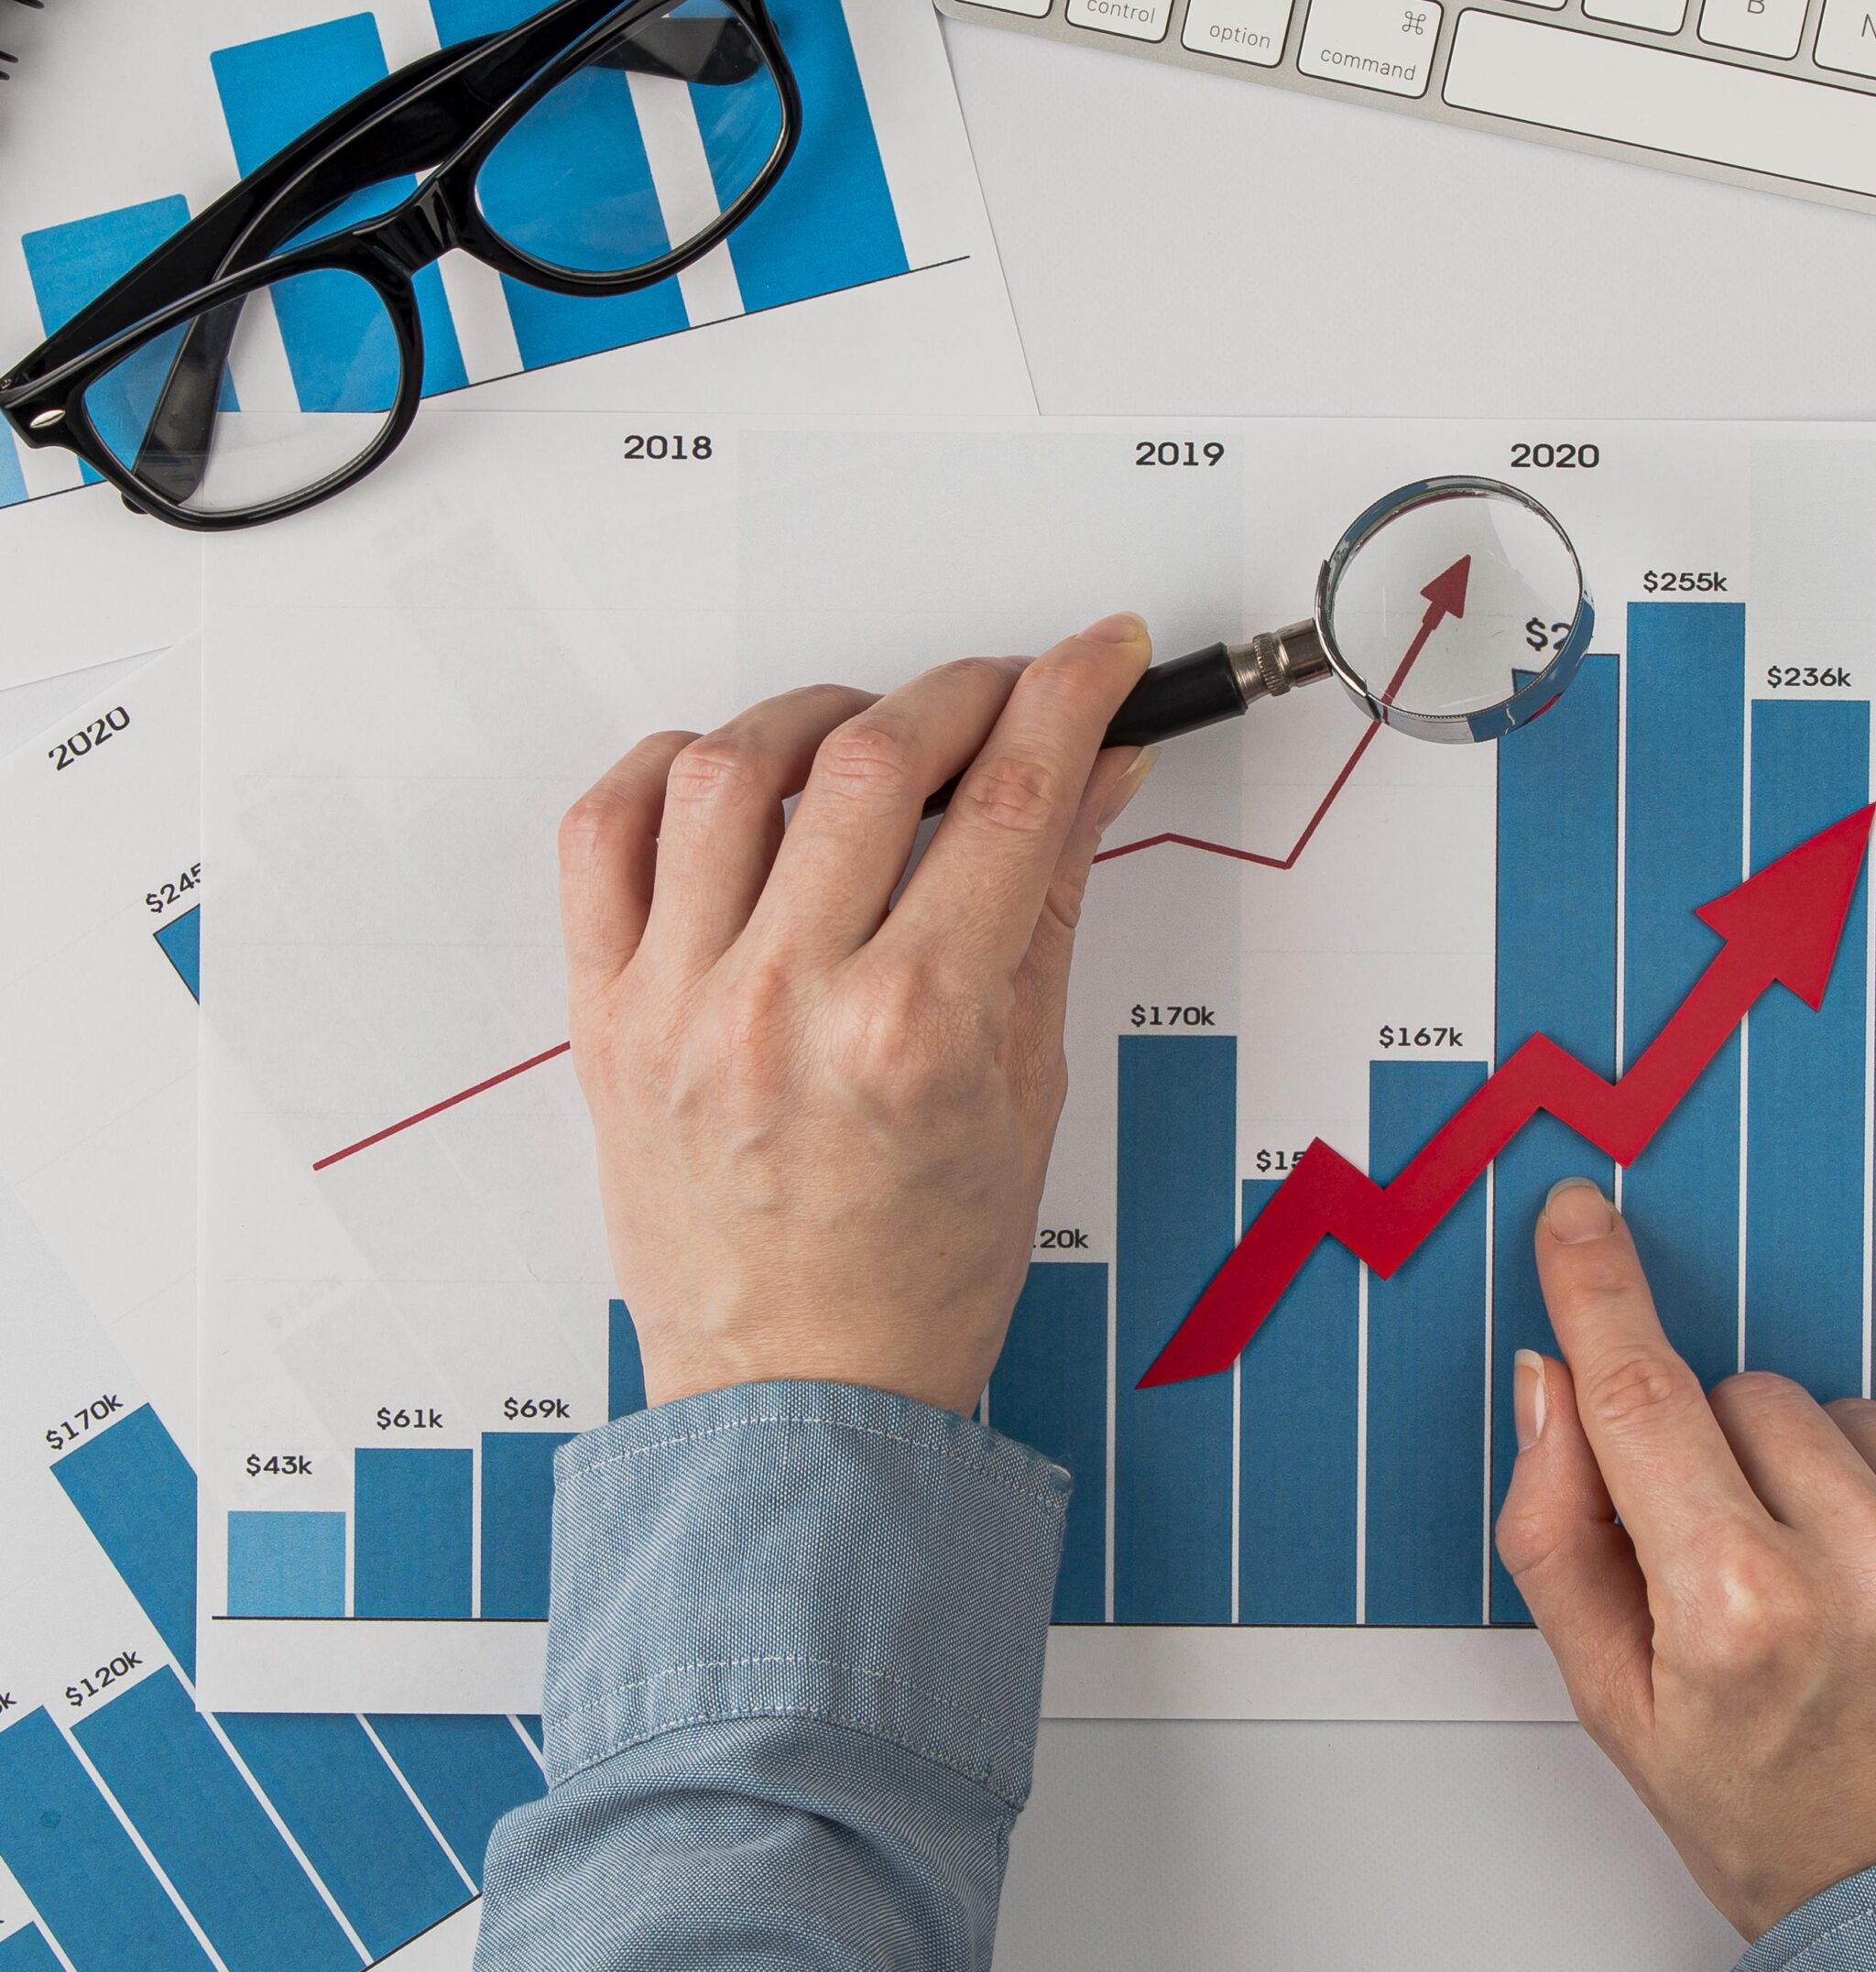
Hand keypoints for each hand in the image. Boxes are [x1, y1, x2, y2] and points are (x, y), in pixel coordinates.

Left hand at [557, 618, 1154, 1416]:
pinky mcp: (604, 1018)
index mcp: (913, 1033)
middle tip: (1006, 694)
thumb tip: (1092, 776)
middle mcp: (784, 1006)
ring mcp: (679, 1005)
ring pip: (730, 768)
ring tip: (867, 738)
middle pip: (876, 760)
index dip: (1069, 695)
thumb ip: (1050, 904)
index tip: (1096, 657)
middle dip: (963, 692)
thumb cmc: (921, 1273)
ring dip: (818, 716)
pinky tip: (729, 779)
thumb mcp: (1028, 1084)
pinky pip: (601, 836)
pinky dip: (665, 772)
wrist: (800, 1397)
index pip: (1007, 799)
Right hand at [1496, 1179, 1875, 1941]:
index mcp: (1739, 1612)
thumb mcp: (1617, 1701)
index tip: (1579, 1218)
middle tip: (1748, 1571)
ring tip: (1842, 1590)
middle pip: (1746, 1395)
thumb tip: (1555, 1380)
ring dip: (1829, 1475)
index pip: (1642, 1394)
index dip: (1598, 1288)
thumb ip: (1556, 1529)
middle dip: (1725, 1457)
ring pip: (1848, 1410)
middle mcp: (1869, 1572)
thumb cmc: (1782, 1817)